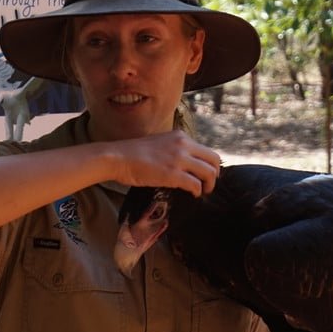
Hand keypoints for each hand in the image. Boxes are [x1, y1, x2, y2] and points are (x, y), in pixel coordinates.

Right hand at [107, 130, 221, 195]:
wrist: (117, 157)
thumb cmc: (133, 153)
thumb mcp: (160, 143)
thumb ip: (174, 149)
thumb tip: (184, 163)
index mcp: (181, 136)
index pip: (207, 150)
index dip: (210, 165)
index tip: (206, 175)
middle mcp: (183, 145)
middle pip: (214, 160)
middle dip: (215, 175)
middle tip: (208, 185)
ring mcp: (179, 159)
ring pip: (208, 173)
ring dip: (209, 185)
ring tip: (202, 191)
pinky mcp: (173, 174)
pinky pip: (195, 184)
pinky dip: (197, 191)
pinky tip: (193, 195)